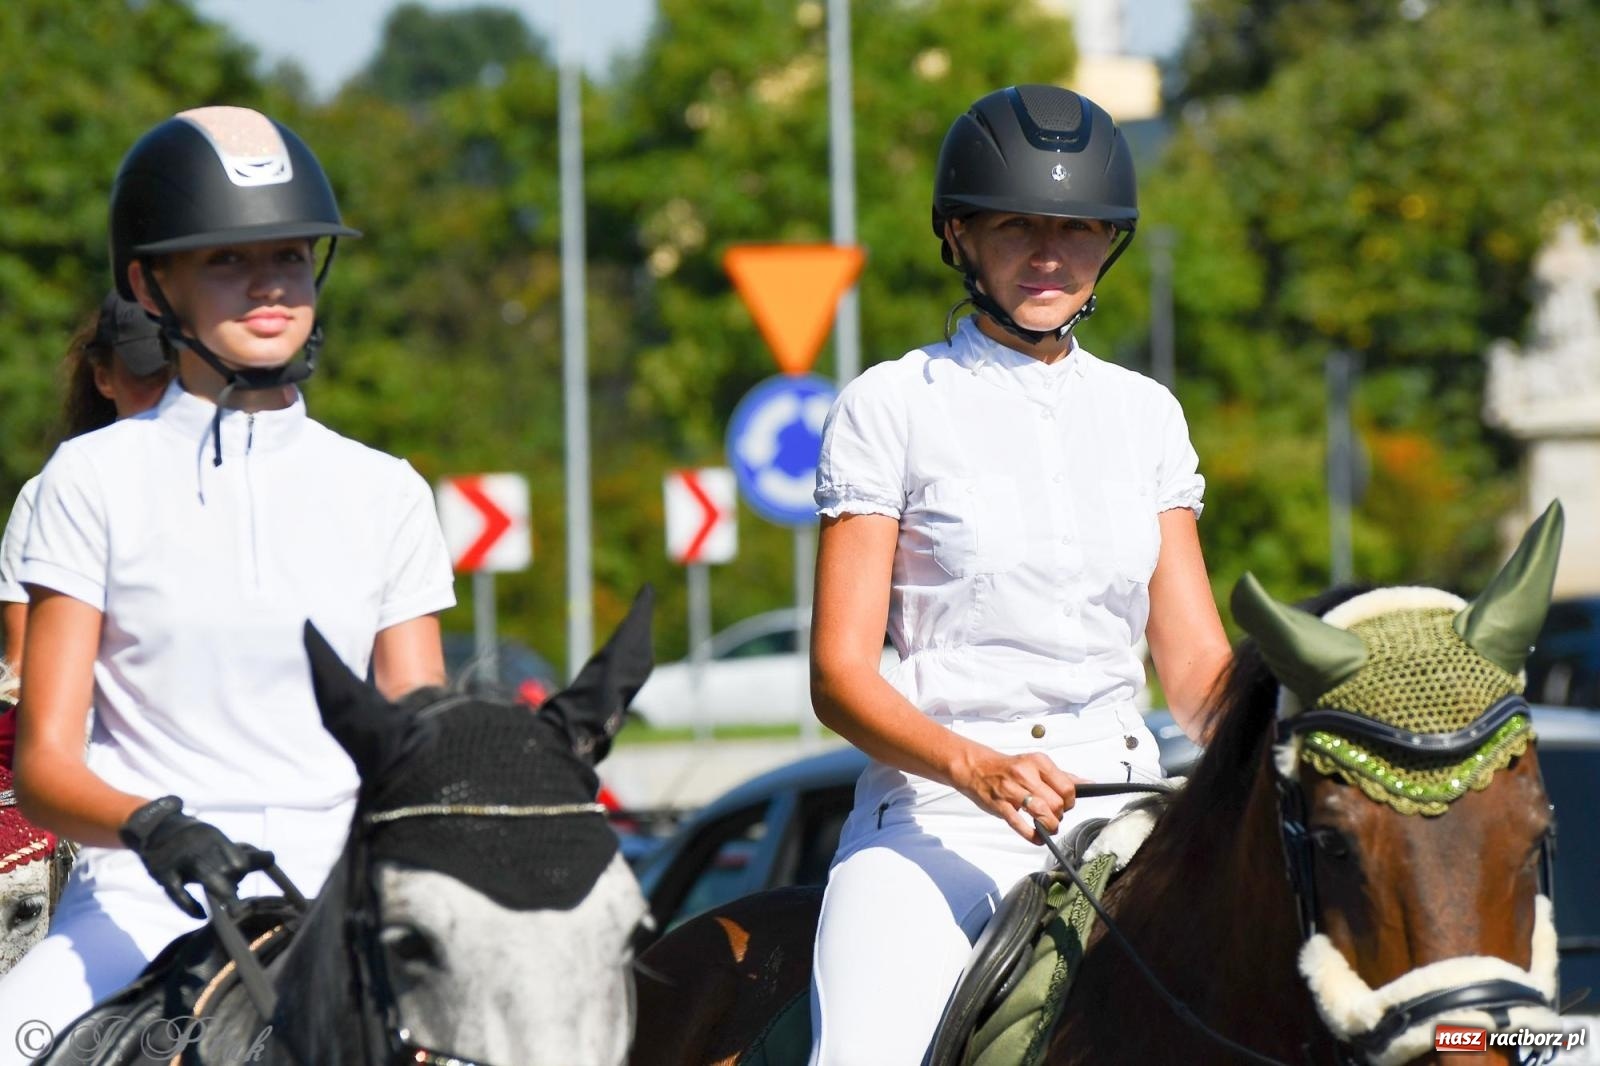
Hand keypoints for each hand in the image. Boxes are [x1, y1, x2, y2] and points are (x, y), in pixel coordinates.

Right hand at [118, 796, 273, 918]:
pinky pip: (178, 892)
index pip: (238, 857)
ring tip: (236, 912)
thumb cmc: (194, 839)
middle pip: (225, 867)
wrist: (156, 828)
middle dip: (236, 883)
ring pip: (206, 877)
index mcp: (215, 838)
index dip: (243, 870)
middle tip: (243, 904)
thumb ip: (240, 853)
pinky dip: (190, 906)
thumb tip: (271, 860)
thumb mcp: (216, 839)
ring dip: (223, 895)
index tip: (240, 879)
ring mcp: (180, 859)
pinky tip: (201, 915)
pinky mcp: (163, 873)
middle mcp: (200, 846)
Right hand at [953, 748, 1081, 843]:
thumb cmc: (1010, 769)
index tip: (1066, 805)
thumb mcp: (1036, 765)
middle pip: (1057, 803)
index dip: (1070, 801)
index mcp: (1038, 762)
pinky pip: (1020, 825)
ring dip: (1049, 826)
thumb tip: (1089, 784)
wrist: (977, 768)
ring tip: (1048, 827)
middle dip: (1059, 816)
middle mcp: (1025, 774)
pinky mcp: (1000, 805)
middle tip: (1054, 817)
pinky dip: (1033, 835)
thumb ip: (1062, 776)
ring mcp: (1011, 790)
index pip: (1067, 787)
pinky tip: (1037, 837)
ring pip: (1042, 813)